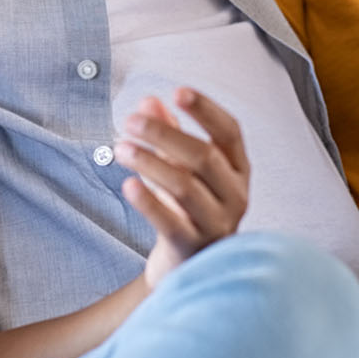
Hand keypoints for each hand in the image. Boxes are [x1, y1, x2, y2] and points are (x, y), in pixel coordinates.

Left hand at [116, 89, 249, 288]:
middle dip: (164, 134)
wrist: (188, 266)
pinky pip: (170, 222)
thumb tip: (149, 101)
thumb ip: (169, 134)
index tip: (178, 91)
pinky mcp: (193, 247)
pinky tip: (128, 184)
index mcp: (238, 169)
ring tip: (120, 148)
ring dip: (149, 162)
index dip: (206, 110)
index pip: (229, 132)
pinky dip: (148, 202)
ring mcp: (217, 223)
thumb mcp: (182, 168)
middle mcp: (235, 195)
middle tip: (131, 121)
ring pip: (185, 186)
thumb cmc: (187, 209)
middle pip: (203, 156)